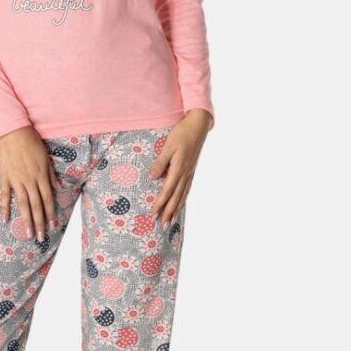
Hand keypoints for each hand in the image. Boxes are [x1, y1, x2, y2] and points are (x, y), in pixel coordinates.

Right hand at [0, 126, 59, 242]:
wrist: (13, 131)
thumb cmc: (31, 142)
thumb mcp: (46, 157)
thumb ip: (50, 174)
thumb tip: (58, 187)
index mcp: (41, 176)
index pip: (47, 199)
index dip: (50, 214)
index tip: (52, 225)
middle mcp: (30, 181)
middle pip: (36, 206)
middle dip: (39, 223)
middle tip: (40, 237)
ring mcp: (16, 180)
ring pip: (23, 204)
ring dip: (26, 220)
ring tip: (28, 234)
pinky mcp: (4, 178)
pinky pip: (5, 196)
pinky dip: (4, 208)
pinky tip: (5, 220)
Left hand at [148, 109, 211, 227]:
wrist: (198, 125)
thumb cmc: (181, 134)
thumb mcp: (168, 146)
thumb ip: (160, 163)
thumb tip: (152, 179)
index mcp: (178, 168)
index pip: (167, 190)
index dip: (160, 203)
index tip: (153, 214)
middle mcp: (185, 174)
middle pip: (176, 197)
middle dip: (168, 212)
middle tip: (162, 225)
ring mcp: (190, 172)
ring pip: (182, 195)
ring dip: (176, 209)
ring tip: (171, 221)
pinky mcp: (192, 170)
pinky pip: (187, 189)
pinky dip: (183, 199)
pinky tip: (180, 204)